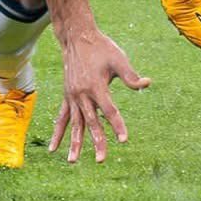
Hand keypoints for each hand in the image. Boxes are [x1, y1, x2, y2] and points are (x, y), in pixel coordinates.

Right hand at [49, 27, 147, 162]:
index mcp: (96, 87)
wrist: (78, 39)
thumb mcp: (119, 59)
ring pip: (74, 124)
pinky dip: (58, 133)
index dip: (117, 126)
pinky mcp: (67, 97)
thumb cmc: (101, 48)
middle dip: (97, 141)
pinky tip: (53, 148)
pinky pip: (61, 118)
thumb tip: (147, 83)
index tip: (124, 140)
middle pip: (92, 122)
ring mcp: (72, 97)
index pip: (109, 111)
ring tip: (73, 161)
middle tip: (101, 160)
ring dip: (74, 143)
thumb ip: (131, 75)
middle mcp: (82, 95)